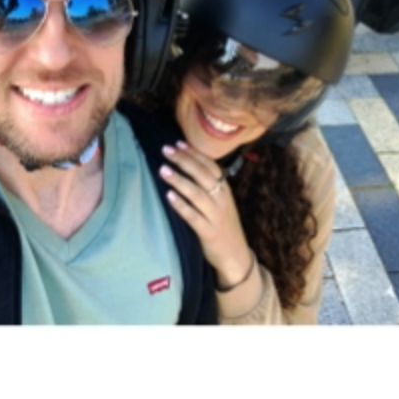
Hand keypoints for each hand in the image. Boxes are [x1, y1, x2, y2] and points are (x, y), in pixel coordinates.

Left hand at [159, 141, 252, 286]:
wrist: (235, 255)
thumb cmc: (224, 227)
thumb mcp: (222, 204)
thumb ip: (210, 188)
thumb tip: (189, 167)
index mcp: (225, 191)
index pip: (211, 166)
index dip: (195, 154)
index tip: (178, 143)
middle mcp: (222, 200)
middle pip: (203, 176)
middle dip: (184, 161)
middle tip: (166, 150)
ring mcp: (216, 216)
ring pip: (197, 194)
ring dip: (180, 180)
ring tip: (163, 170)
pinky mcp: (208, 232)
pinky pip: (193, 216)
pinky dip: (181, 205)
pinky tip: (169, 196)